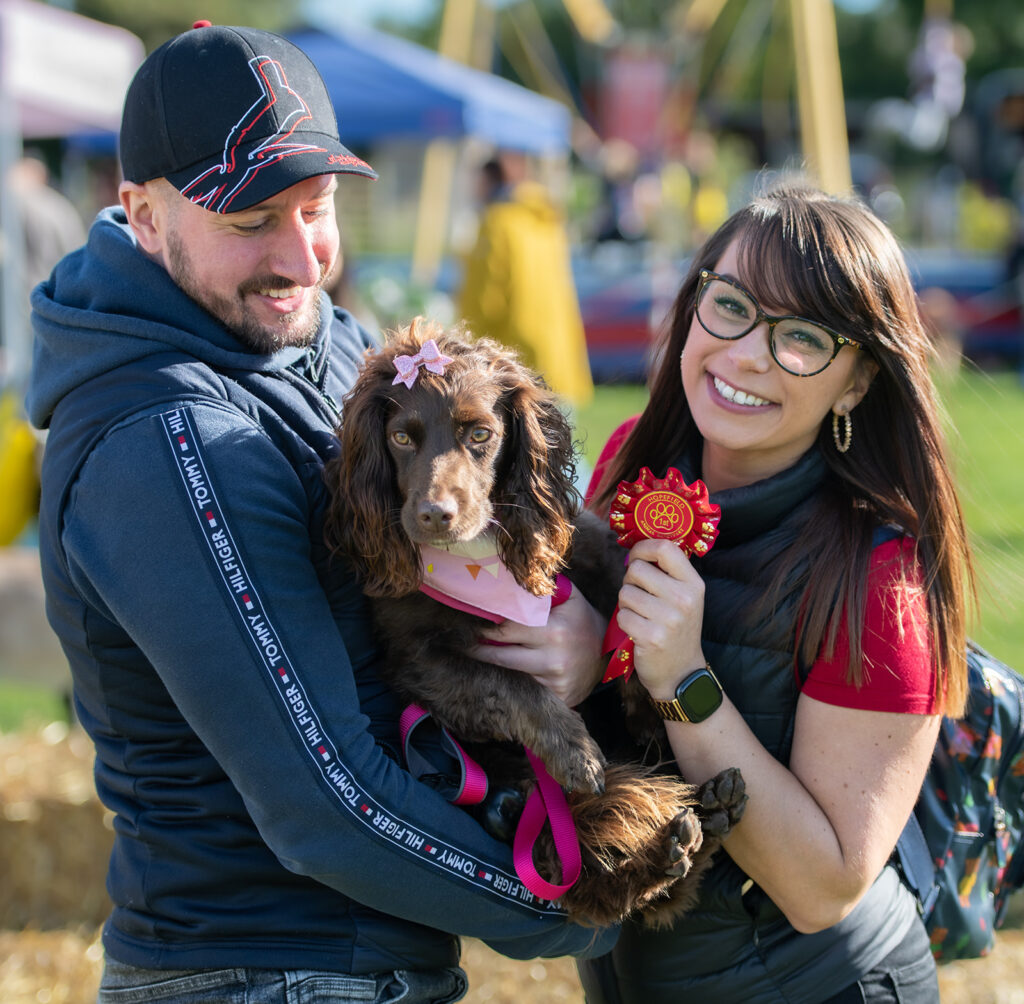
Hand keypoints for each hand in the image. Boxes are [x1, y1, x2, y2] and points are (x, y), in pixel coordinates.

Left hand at [468, 583, 607, 705]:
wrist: (609, 653)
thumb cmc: (582, 620)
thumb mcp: (570, 597)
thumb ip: (544, 589)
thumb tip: (510, 580)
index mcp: (554, 631)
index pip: (506, 630)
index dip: (485, 628)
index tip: (468, 626)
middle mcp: (554, 659)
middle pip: (501, 657)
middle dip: (478, 650)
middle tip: (460, 644)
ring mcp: (555, 682)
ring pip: (510, 675)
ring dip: (492, 668)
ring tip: (474, 658)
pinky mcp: (557, 698)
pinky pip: (526, 690)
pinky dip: (512, 683)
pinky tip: (500, 677)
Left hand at [616, 537, 705, 698]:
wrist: (681, 672)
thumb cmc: (677, 628)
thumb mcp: (684, 597)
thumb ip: (666, 572)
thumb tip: (636, 548)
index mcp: (693, 583)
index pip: (665, 548)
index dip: (643, 548)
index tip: (637, 557)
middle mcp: (684, 599)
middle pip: (637, 569)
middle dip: (630, 581)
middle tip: (640, 596)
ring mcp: (669, 619)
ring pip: (625, 593)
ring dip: (626, 604)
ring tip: (641, 615)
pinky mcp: (652, 637)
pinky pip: (622, 615)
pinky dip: (624, 622)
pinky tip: (638, 630)